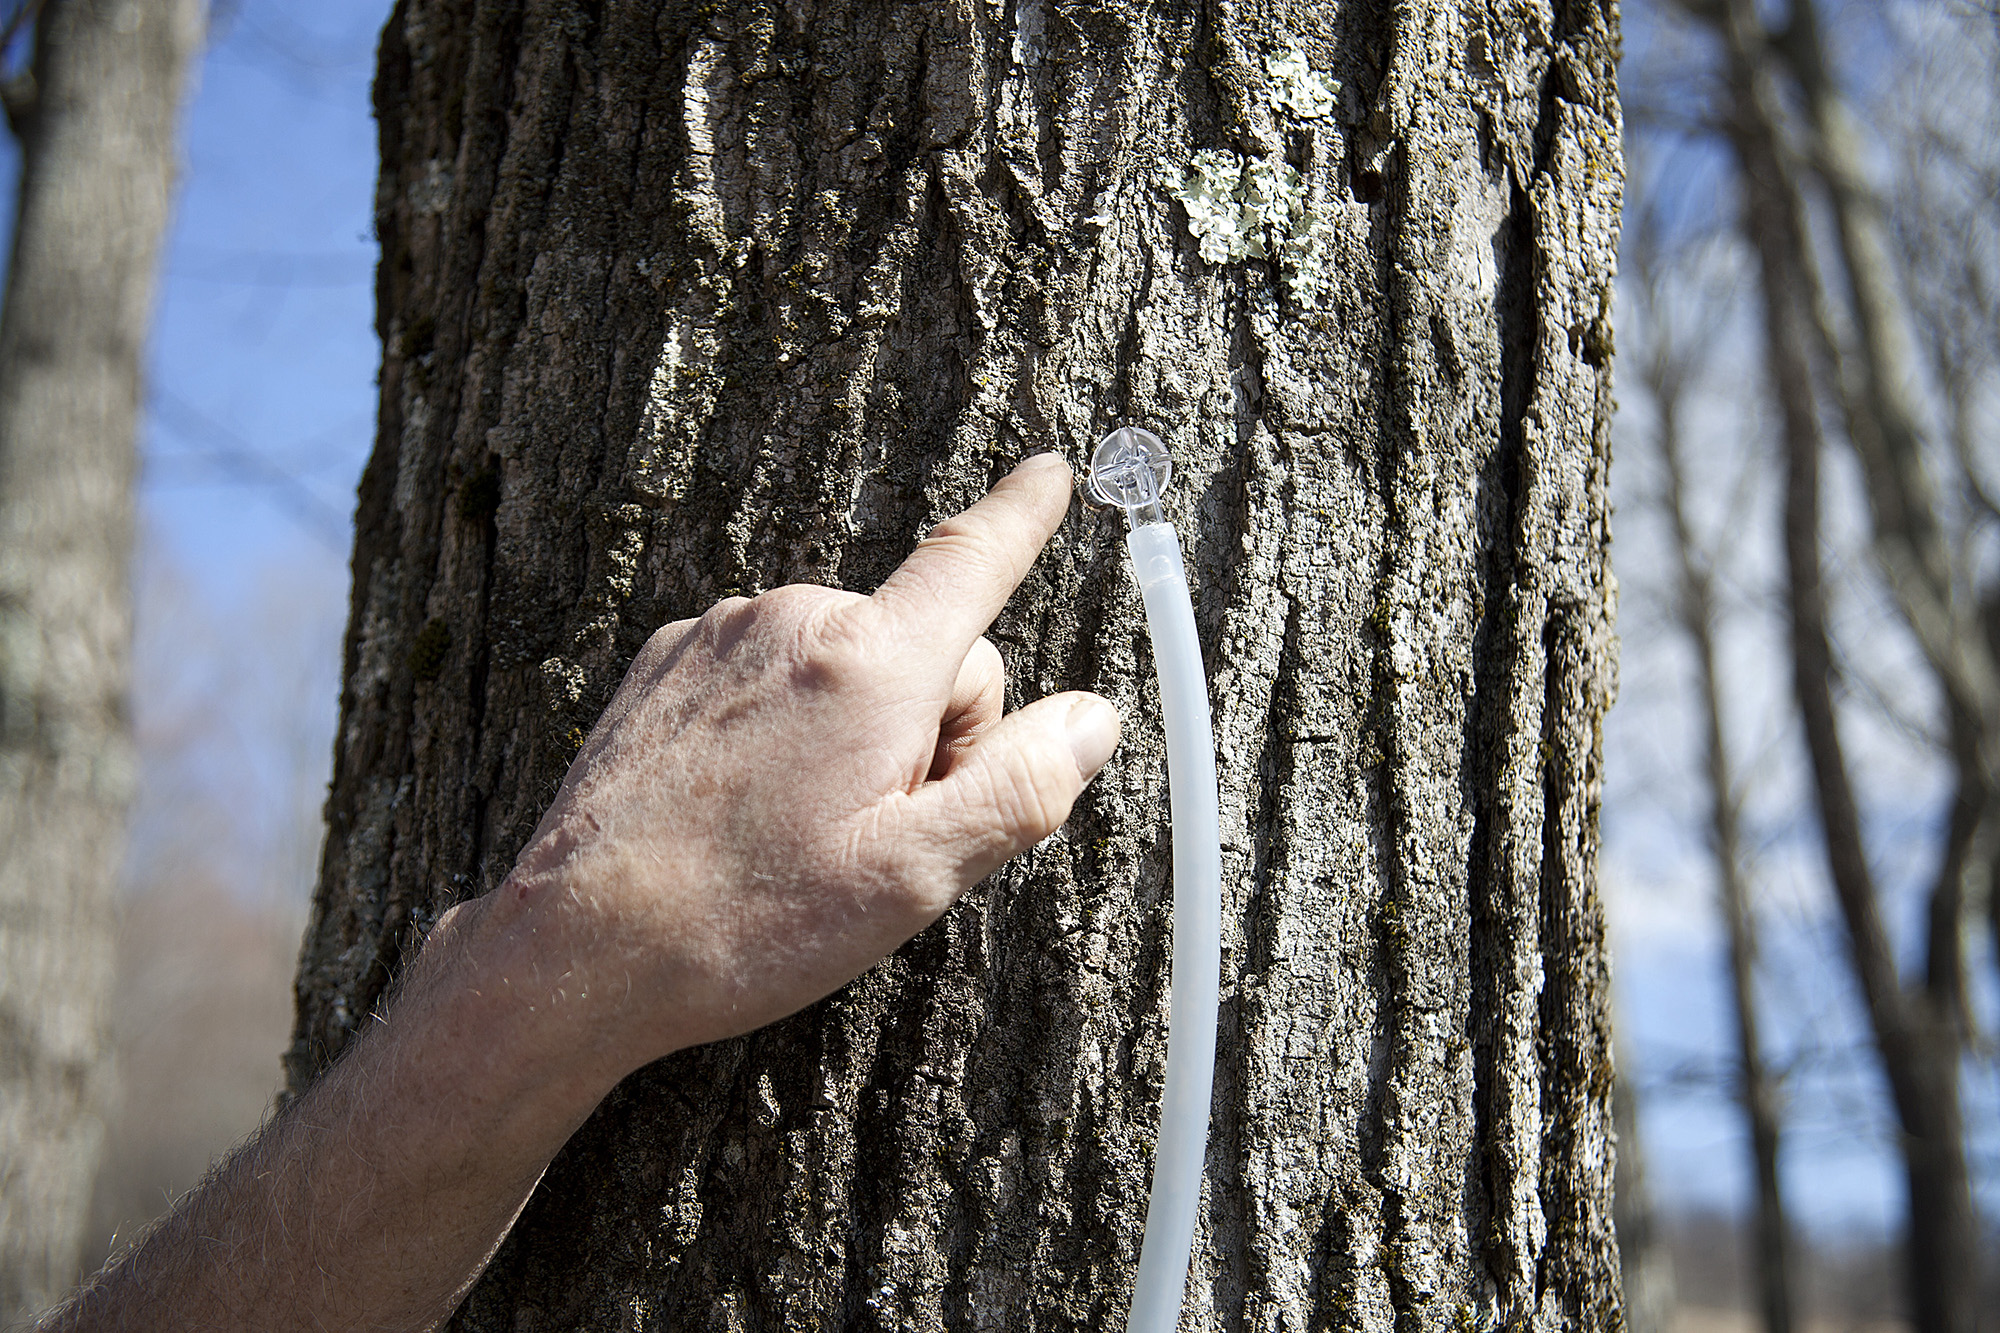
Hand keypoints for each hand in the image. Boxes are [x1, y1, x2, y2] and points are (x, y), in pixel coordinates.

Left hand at [449, 453, 1119, 1082]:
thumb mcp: (910, 879)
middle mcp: (794, 619)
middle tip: (874, 832)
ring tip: (797, 830)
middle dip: (930, 731)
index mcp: (868, 665)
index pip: (972, 562)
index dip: (1023, 517)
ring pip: (847, 663)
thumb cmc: (746, 921)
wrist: (573, 945)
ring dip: (855, 729)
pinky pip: (773, 670)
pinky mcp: (670, 660)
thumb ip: (1019, 788)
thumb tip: (1091, 719)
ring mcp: (722, 633)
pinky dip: (786, 721)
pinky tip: (746, 807)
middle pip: (922, 650)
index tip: (1052, 473)